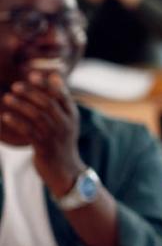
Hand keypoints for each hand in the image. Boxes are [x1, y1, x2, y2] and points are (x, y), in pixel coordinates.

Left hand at [1, 70, 84, 195]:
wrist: (65, 170)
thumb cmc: (61, 143)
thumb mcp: (66, 122)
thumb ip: (60, 102)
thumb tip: (53, 78)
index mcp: (72, 115)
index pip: (61, 95)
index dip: (46, 84)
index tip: (32, 74)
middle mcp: (65, 123)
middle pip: (48, 104)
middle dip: (31, 93)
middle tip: (15, 86)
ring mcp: (55, 135)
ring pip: (37, 116)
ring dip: (20, 105)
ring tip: (7, 98)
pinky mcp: (44, 147)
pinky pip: (28, 131)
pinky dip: (16, 122)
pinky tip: (5, 117)